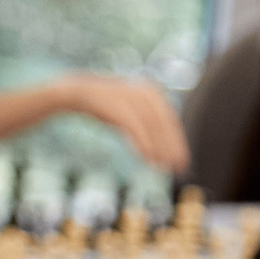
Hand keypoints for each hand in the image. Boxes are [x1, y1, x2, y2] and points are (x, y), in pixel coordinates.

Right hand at [59, 76, 189, 174]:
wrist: (78, 91)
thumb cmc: (104, 106)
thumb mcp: (127, 112)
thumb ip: (142, 124)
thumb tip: (154, 148)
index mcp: (151, 93)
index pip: (169, 120)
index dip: (176, 141)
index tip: (181, 161)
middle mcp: (146, 94)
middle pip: (164, 124)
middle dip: (172, 146)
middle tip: (179, 167)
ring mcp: (132, 99)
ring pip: (152, 125)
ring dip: (159, 147)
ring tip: (163, 166)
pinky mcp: (119, 107)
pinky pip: (135, 127)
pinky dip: (143, 143)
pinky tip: (147, 158)